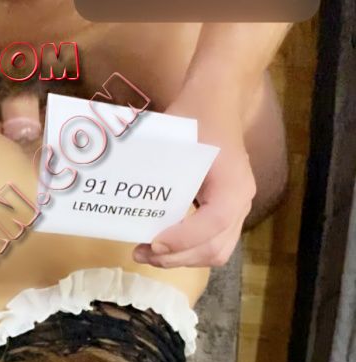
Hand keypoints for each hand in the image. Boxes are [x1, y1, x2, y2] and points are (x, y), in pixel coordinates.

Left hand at [133, 93, 255, 269]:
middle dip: (176, 257)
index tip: (152, 242)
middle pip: (214, 248)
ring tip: (149, 254)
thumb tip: (121, 194)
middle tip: (142, 253)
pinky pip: (214, 244)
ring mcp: (239, 210)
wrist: (219, 100)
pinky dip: (189, 252)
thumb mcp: (174, 139)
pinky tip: (164, 246)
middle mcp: (242, 202)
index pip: (212, 224)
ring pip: (216, 252)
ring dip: (182, 259)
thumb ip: (155, 170)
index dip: (182, 239)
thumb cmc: (197, 115)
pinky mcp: (229, 213)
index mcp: (233, 185)